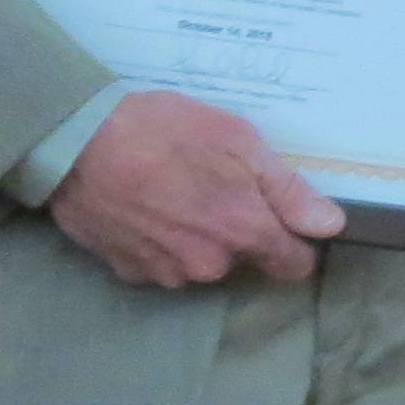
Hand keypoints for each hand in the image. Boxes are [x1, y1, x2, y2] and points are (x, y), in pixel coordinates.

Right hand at [50, 91, 338, 287]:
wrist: (75, 144)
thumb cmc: (164, 131)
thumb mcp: (238, 141)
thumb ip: (288, 190)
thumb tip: (329, 226)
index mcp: (244, 233)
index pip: (293, 265)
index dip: (293, 241)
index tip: (281, 217)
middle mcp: (209, 265)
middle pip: (243, 259)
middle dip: (237, 230)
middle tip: (213, 184)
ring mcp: (164, 273)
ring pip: (200, 263)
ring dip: (195, 237)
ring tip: (173, 191)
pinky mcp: (127, 272)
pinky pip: (160, 262)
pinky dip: (158, 241)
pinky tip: (144, 206)